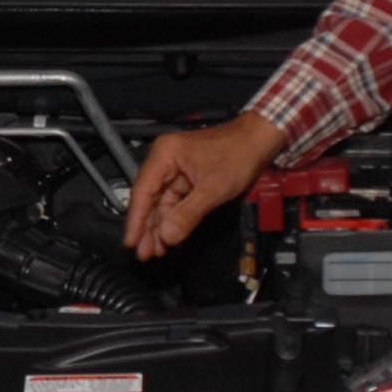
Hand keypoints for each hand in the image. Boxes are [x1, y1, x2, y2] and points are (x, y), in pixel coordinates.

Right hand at [123, 111, 286, 260]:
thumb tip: (168, 235)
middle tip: (143, 251)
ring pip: (160, 203)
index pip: (142, 191)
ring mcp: (176, 169)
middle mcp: (166, 159)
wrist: (259, 140)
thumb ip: (187, 214)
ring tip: (155, 249)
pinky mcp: (186, 177)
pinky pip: (173, 201)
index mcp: (166, 154)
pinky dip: (171, 219)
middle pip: (149, 199)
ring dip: (159, 226)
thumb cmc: (239, 152)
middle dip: (146, 227)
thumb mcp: (213, 188)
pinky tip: (169, 235)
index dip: (136, 220)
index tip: (131, 241)